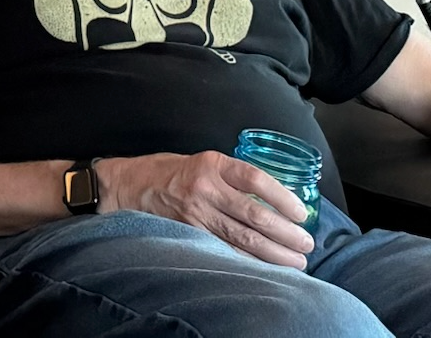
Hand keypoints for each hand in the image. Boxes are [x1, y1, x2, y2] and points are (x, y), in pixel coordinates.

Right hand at [97, 152, 316, 268]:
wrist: (124, 186)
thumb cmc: (165, 172)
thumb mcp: (199, 161)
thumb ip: (230, 175)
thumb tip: (270, 196)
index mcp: (211, 164)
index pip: (255, 179)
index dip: (282, 197)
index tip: (301, 213)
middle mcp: (204, 188)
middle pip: (255, 215)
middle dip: (286, 234)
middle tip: (306, 245)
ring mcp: (195, 213)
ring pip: (243, 238)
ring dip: (275, 254)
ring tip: (296, 262)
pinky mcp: (188, 233)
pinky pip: (224, 251)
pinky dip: (248, 262)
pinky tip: (266, 269)